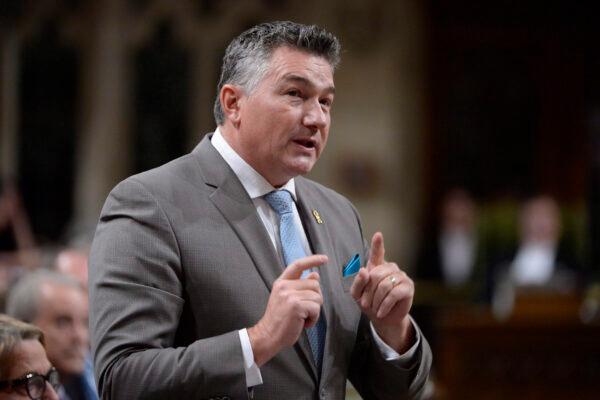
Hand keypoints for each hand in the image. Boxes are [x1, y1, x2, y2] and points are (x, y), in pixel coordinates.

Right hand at [248, 254, 327, 365]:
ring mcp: (290, 295)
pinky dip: (313, 319)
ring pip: (317, 297)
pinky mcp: (296, 306)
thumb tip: (315, 275)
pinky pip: (316, 308)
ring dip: (314, 311)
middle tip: (304, 311)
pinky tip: (303, 323)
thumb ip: (300, 286)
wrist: (267, 335)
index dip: (312, 260)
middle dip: (315, 299)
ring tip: (302, 317)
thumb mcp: (287, 299)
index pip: (298, 265)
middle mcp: (285, 286)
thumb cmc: (278, 320)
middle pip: (314, 284)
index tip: (324, 259)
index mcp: (281, 282)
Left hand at [350, 232, 414, 352]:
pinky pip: (394, 293)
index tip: (378, 235)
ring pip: (384, 285)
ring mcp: (401, 275)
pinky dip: (384, 304)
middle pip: (376, 275)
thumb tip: (364, 271)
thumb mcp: (357, 294)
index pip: (377, 253)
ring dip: (376, 300)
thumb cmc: (370, 304)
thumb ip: (358, 282)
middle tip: (365, 304)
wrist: (383, 319)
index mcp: (377, 266)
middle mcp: (390, 268)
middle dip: (368, 292)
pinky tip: (381, 312)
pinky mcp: (408, 287)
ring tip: (374, 308)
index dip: (377, 244)